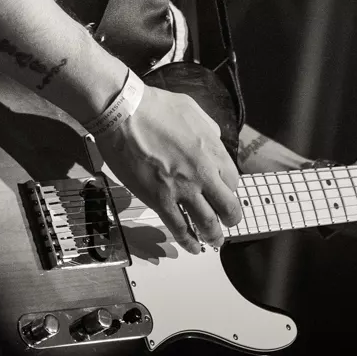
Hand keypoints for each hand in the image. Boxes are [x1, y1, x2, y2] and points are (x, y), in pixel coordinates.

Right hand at [94, 85, 242, 251]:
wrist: (123, 113)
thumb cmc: (154, 106)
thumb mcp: (193, 110)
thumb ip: (208, 129)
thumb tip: (214, 139)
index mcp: (212, 149)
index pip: (233, 179)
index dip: (229, 189)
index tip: (223, 193)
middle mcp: (203, 172)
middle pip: (228, 205)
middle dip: (231, 217)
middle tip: (229, 222)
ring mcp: (182, 189)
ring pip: (207, 222)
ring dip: (214, 235)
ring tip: (215, 242)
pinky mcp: (159, 200)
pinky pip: (179, 228)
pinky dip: (188, 241)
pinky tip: (193, 248)